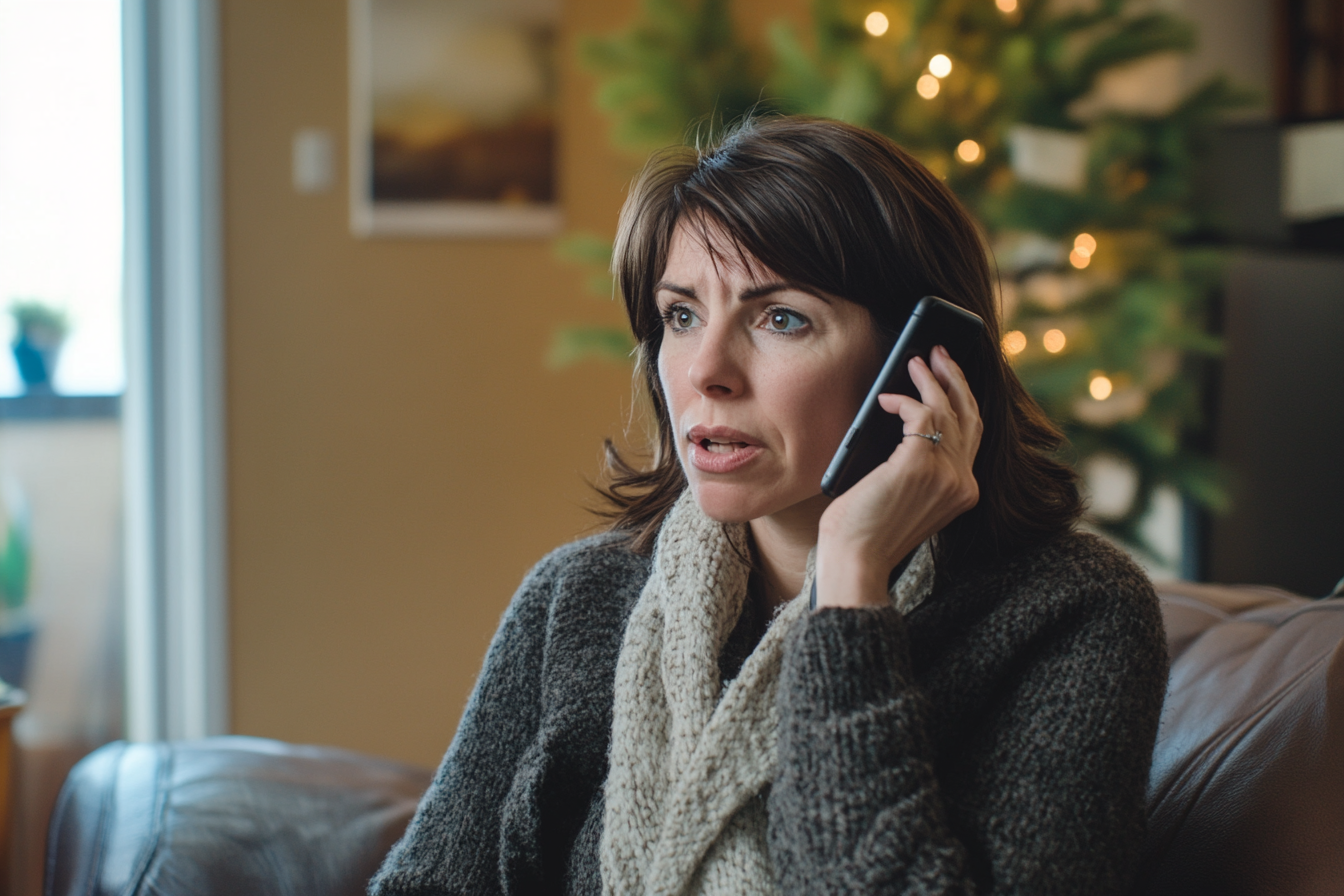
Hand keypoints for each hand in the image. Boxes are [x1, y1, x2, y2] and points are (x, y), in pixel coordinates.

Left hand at [814, 345, 981, 607]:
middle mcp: (962, 482)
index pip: (973, 436)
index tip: (950, 379)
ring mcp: (945, 474)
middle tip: (940, 354)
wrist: (856, 561)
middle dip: (955, 379)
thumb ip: (917, 468)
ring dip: (930, 379)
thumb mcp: (903, 497)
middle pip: (969, 415)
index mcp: (963, 493)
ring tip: (914, 361)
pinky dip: (902, 400)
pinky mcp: (919, 464)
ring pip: (947, 409)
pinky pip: (920, 414)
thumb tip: (905, 422)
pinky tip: (884, 400)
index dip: (963, 402)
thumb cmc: (865, 532)